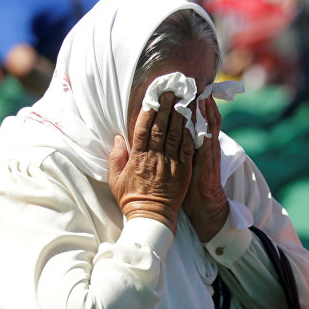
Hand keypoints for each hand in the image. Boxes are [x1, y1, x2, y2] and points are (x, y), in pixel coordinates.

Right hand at [109, 91, 193, 233]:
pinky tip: (193, 122)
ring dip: (180, 116)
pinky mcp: (184, 171)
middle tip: (171, 92)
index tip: (153, 98)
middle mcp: (155, 158)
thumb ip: (116, 156)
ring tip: (183, 101)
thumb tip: (118, 137)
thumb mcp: (115, 178)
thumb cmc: (131, 197)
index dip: (149, 112)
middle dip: (166, 108)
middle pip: (161, 128)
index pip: (143, 130)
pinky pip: (188, 150)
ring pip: (176, 135)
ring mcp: (170, 164)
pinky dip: (191, 135)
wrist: (152, 217)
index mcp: (137, 157)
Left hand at [183, 96, 229, 241]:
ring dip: (203, 109)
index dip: (196, 102)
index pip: (199, 118)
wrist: (206, 204)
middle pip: (206, 116)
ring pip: (207, 125)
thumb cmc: (193, 184)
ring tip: (198, 92)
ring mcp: (209, 152)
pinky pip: (206, 141)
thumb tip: (173, 130)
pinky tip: (200, 116)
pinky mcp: (207, 162)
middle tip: (193, 82)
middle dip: (200, 99)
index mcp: (201, 144)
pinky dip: (204, 128)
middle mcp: (207, 145)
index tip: (189, 86)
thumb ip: (183, 145)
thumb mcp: (189, 161)